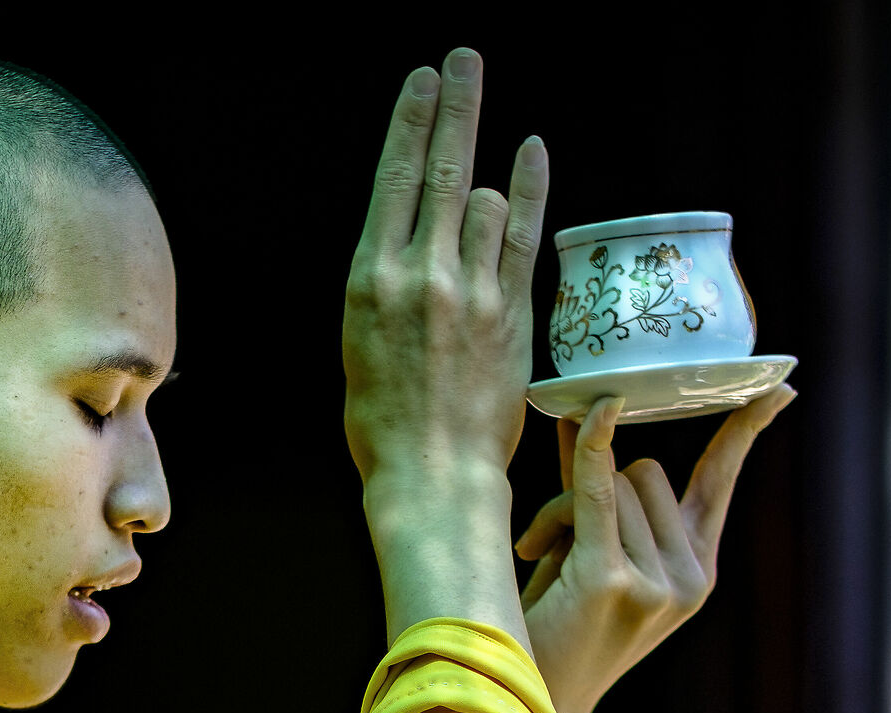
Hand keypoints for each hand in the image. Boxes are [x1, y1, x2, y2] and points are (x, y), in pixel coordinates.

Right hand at [342, 49, 548, 640]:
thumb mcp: (360, 346)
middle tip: (463, 59)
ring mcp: (469, 290)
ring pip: (480, 197)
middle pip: (437, 169)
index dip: (409, 122)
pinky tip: (531, 152)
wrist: (432, 476)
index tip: (421, 81)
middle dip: (452, 106)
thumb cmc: (387, 426)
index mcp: (368, 281)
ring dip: (482, 159)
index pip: (392, 181)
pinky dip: (528, 188)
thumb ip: (384, 288)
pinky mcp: (510, 313)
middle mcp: (418, 275)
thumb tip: (409, 244)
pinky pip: (521, 234)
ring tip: (485, 119)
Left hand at [515, 385, 794, 712]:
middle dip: (596, 488)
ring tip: (540, 562)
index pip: (722, 482)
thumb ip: (600, 492)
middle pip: (648, 472)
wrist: (537, 700)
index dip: (747, 431)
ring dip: (560, 508)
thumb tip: (597, 412)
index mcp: (697, 571)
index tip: (780, 387)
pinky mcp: (614, 582)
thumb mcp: (593, 555)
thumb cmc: (558, 627)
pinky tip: (597, 412)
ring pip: (612, 483)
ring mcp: (658, 583)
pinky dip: (592, 446)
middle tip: (553, 543)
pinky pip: (597, 490)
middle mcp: (689, 578)